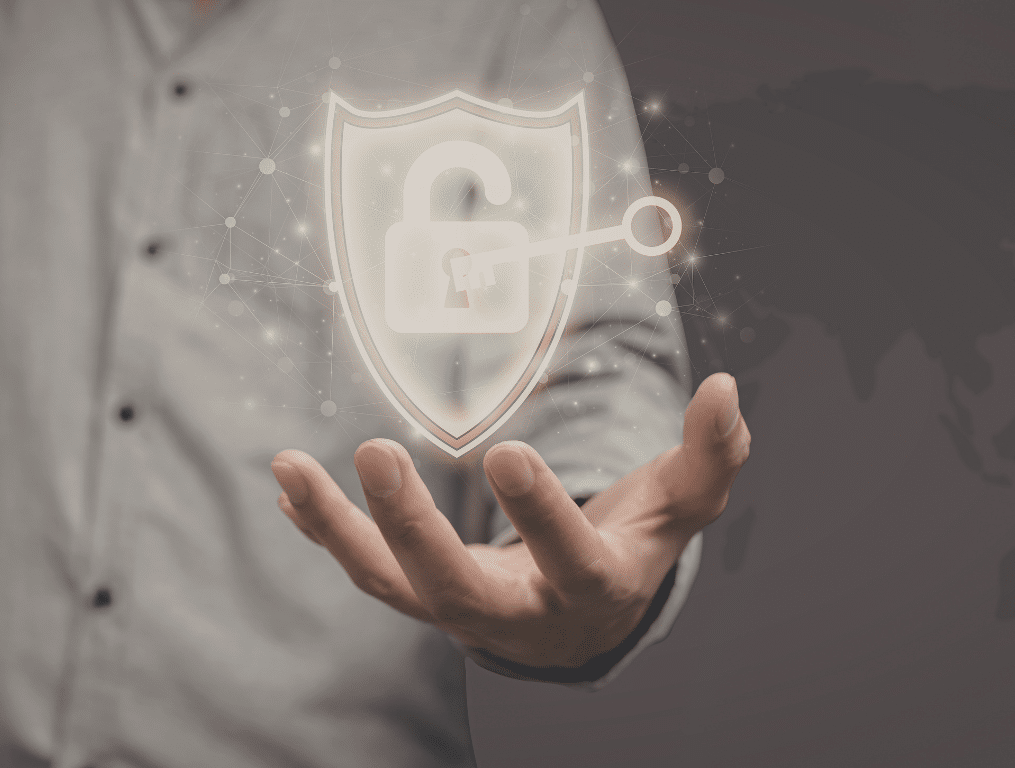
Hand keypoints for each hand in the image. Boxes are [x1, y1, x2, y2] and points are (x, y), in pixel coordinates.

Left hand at [270, 373, 749, 670]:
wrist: (577, 622)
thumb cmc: (628, 550)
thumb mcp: (678, 510)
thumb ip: (711, 456)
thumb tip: (726, 389)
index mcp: (587, 590)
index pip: (567, 561)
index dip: (538, 517)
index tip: (508, 453)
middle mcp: (514, 614)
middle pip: (454, 589)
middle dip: (413, 528)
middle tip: (377, 453)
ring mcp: (456, 611)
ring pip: (387, 583)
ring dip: (336, 526)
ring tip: (288, 464)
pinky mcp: (418, 598)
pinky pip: (364, 570)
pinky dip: (325, 530)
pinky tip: (290, 488)